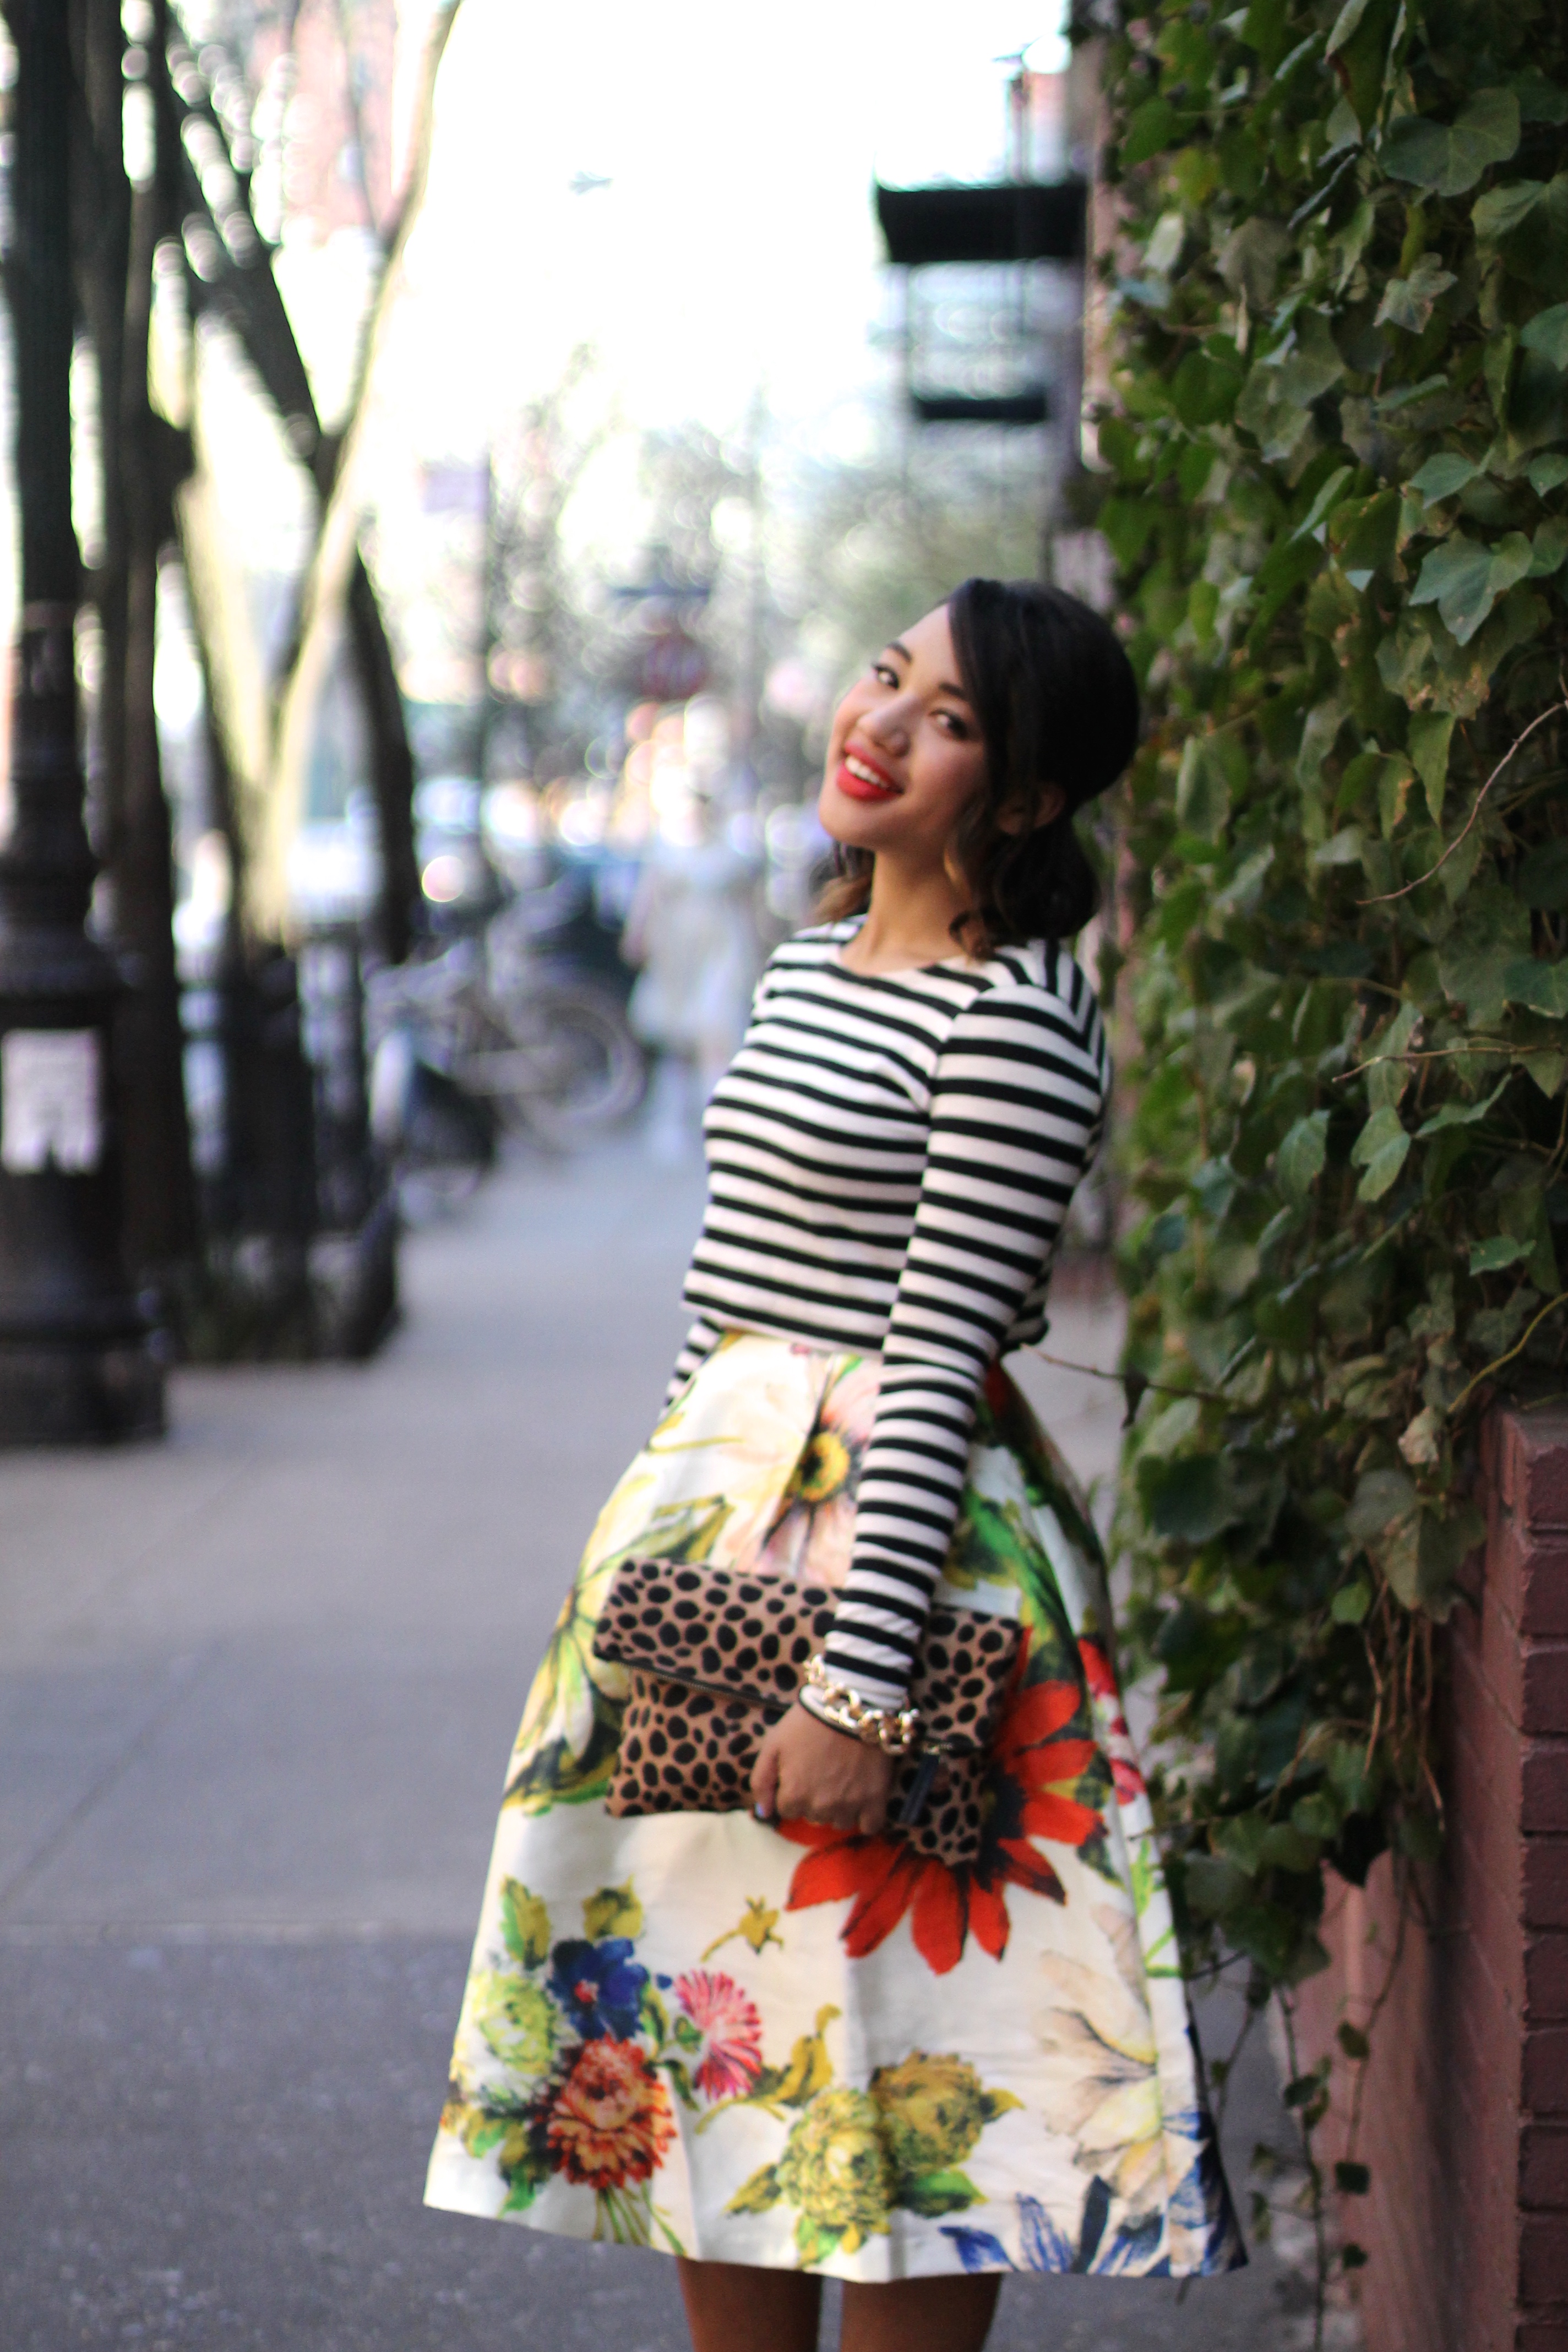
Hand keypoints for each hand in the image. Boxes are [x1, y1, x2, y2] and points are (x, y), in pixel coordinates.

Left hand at [751, 1703, 894, 1834]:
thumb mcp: (773, 1744)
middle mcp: (821, 1807)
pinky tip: (862, 1800)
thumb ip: (761, 1782)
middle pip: (814, 1817)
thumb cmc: (807, 1722)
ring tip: (843, 1781)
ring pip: (840, 1822)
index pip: (788, 1811)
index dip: (792, 1791)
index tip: (802, 1772)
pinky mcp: (875, 1800)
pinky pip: (871, 1826)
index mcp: (794, 1795)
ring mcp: (849, 1805)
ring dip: (839, 1808)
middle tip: (822, 1773)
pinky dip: (866, 1817)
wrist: (849, 1706)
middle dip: (814, 1800)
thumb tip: (762, 1813)